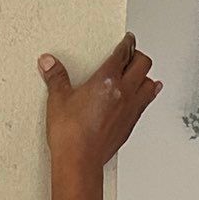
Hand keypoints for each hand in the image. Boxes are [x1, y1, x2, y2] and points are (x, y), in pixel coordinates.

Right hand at [40, 35, 159, 176]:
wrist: (79, 160)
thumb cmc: (71, 133)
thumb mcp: (58, 100)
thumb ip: (56, 77)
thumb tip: (49, 63)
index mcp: (106, 80)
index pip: (123, 53)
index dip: (127, 42)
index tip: (127, 39)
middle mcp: (123, 92)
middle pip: (143, 64)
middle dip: (137, 55)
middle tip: (131, 54)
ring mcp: (130, 108)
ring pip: (150, 83)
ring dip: (145, 75)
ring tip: (139, 73)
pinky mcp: (131, 124)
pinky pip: (146, 103)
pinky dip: (146, 94)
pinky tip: (143, 94)